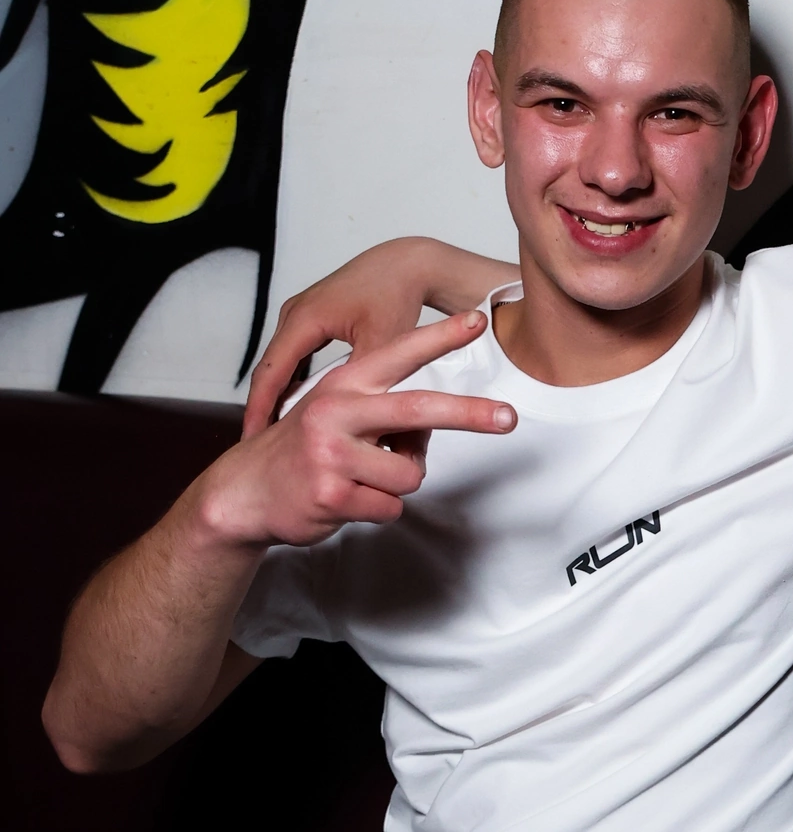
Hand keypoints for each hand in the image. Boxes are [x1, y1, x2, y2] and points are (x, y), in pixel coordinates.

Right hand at [208, 312, 513, 549]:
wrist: (243, 492)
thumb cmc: (301, 451)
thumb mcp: (337, 417)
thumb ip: (384, 414)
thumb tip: (432, 428)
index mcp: (341, 383)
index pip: (399, 354)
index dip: (439, 337)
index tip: (477, 321)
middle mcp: (336, 410)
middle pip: (419, 409)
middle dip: (470, 413)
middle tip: (509, 417)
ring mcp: (331, 452)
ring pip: (411, 473)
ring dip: (397, 485)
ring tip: (361, 481)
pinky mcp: (331, 492)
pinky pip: (390, 507)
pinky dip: (377, 510)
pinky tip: (344, 501)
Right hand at [242, 238, 518, 437]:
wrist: (408, 264)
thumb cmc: (397, 296)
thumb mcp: (382, 342)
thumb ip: (366, 382)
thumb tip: (357, 424)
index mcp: (303, 319)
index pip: (270, 372)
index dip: (260, 410)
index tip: (253, 439)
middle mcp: (294, 315)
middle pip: (269, 370)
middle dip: (262, 408)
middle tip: (255, 446)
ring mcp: (301, 316)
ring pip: (281, 365)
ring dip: (276, 397)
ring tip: (272, 434)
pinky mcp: (314, 320)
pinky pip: (294, 358)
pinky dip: (292, 383)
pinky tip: (297, 409)